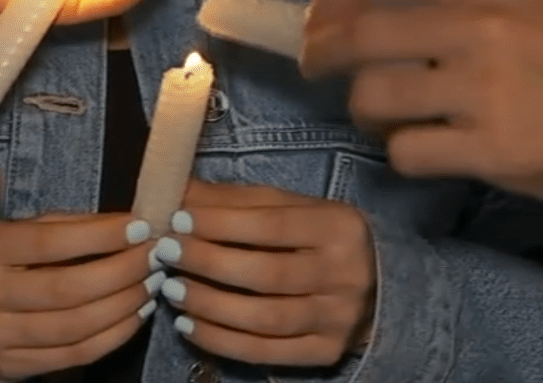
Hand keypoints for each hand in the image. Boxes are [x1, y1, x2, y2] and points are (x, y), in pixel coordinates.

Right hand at [0, 213, 160, 381]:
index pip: (48, 242)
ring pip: (76, 326)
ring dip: (125, 304)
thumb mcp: (3, 235)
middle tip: (157, 257)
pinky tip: (134, 315)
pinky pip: (74, 354)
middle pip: (67, 288)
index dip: (100, 236)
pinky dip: (113, 336)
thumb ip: (55, 227)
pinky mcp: (10, 369)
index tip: (141, 227)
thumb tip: (121, 224)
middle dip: (122, 272)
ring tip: (153, 284)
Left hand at [154, 181, 375, 366]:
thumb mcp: (290, 208)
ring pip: (264, 318)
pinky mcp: (326, 352)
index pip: (271, 225)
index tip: (178, 220)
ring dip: (209, 305)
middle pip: (267, 274)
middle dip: (208, 263)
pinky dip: (221, 341)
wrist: (376, 285)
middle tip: (167, 253)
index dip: (220, 223)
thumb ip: (237, 201)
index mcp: (339, 226)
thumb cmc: (319, 238)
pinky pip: (266, 352)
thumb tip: (180, 190)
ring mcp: (339, 318)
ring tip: (172, 289)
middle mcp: (346, 274)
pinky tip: (190, 325)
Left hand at [301, 0, 542, 211]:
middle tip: (315, 69)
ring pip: (373, 97)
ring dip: (365, 112)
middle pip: (357, 36)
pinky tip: (427, 151)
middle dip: (321, 55)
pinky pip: (408, 152)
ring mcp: (485, 89)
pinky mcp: (495, 150)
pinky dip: (405, 154)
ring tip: (383, 118)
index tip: (314, 18)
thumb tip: (383, 4)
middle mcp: (478, 26)